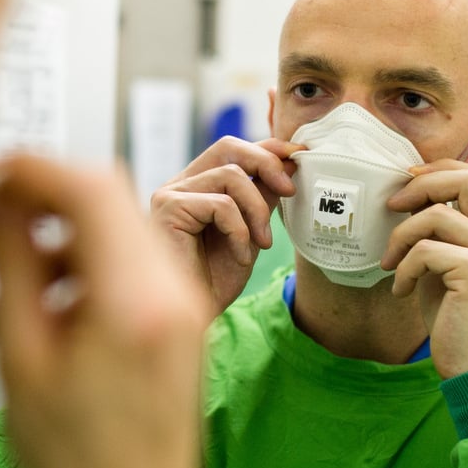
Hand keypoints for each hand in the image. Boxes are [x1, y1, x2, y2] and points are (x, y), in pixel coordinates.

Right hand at [0, 156, 210, 467]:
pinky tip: (50, 286)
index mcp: (133, 302)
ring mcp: (183, 304)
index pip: (90, 190)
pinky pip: (136, 258)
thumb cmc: (77, 462)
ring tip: (13, 252)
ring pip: (124, 223)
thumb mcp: (21, 356)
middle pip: (112, 196)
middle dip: (47, 191)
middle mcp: (172, 293)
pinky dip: (91, 254)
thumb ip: (13, 264)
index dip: (32, 171)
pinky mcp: (181, 318)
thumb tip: (0, 202)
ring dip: (67, 223)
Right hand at [150, 137, 301, 317]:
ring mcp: (170, 194)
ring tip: (262, 244)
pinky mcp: (168, 208)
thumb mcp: (249, 231)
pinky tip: (240, 256)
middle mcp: (178, 184)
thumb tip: (287, 161)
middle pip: (228, 147)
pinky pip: (220, 204)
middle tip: (290, 191)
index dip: (267, 148)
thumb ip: (261, 196)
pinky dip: (239, 231)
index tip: (299, 156)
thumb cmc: (214, 281)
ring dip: (257, 211)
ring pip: (230, 176)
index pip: (232, 150)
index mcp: (195, 186)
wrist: (193, 320)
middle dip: (266, 164)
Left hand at [381, 160, 467, 377]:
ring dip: (400, 238)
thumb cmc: (458, 321)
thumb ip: (443, 236)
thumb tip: (409, 201)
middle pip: (467, 179)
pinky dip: (403, 269)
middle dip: (421, 186)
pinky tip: (401, 291)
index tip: (407, 183)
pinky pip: (425, 250)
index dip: (440, 171)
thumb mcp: (451, 269)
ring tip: (390, 265)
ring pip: (435, 215)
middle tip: (392, 205)